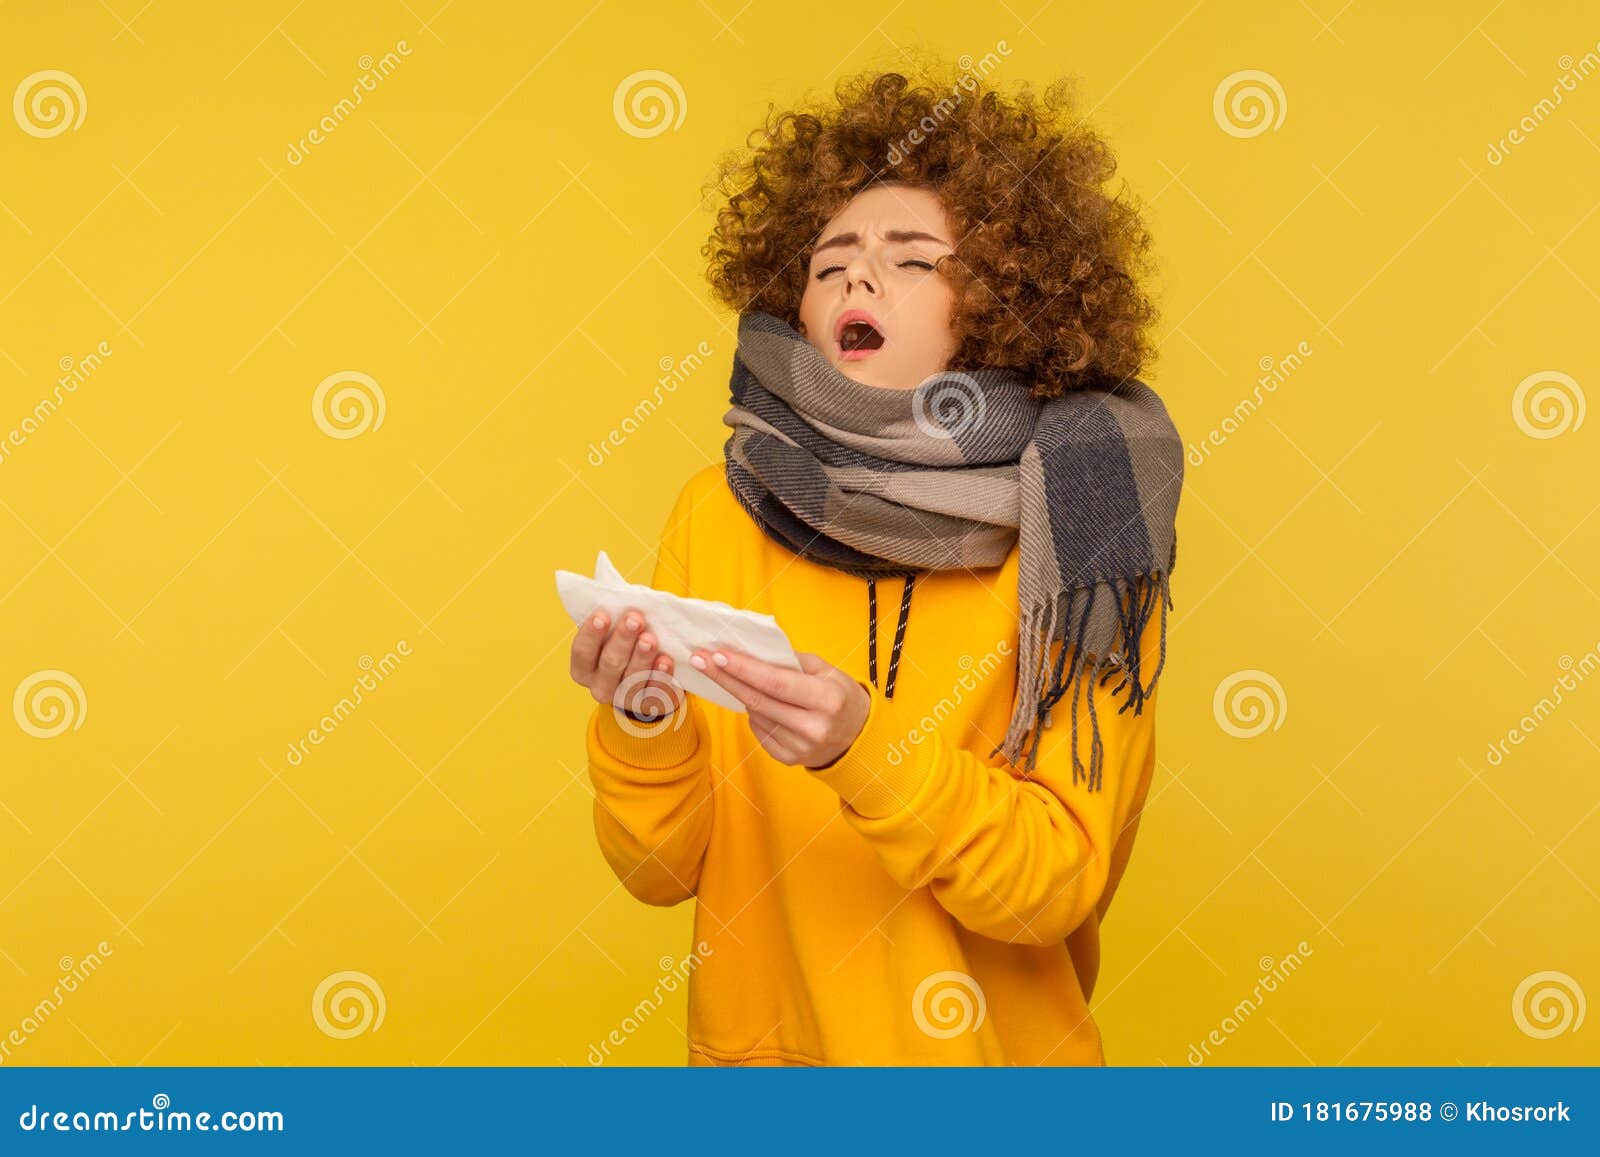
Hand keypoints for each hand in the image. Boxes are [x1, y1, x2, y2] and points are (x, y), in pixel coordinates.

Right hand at [569, 607, 684, 720]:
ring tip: (651, 638)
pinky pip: (655, 691)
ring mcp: (624, 699)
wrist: (647, 678)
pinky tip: (666, 660)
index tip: (603, 615)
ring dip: (642, 657)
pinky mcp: (649, 705)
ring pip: (632, 679)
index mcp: (584, 668)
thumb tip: (614, 589)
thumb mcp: (614, 631)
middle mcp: (600, 687)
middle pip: (609, 664)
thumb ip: (612, 614)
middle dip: (623, 640)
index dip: (591, 634)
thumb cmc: (625, 644)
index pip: (582, 652)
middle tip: (635, 619)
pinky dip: (661, 675)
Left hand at [689, 647, 869, 768]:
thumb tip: (751, 651)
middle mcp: (813, 727)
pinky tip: (762, 704)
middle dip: (725, 677)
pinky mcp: (789, 759)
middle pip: (757, 700)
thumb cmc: (840, 695)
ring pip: (755, 715)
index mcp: (826, 699)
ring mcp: (800, 747)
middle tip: (700, 659)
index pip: (775, 682)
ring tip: (737, 677)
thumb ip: (791, 661)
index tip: (717, 654)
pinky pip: (759, 731)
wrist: (858, 737)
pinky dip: (755, 714)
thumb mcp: (827, 671)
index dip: (744, 669)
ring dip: (741, 694)